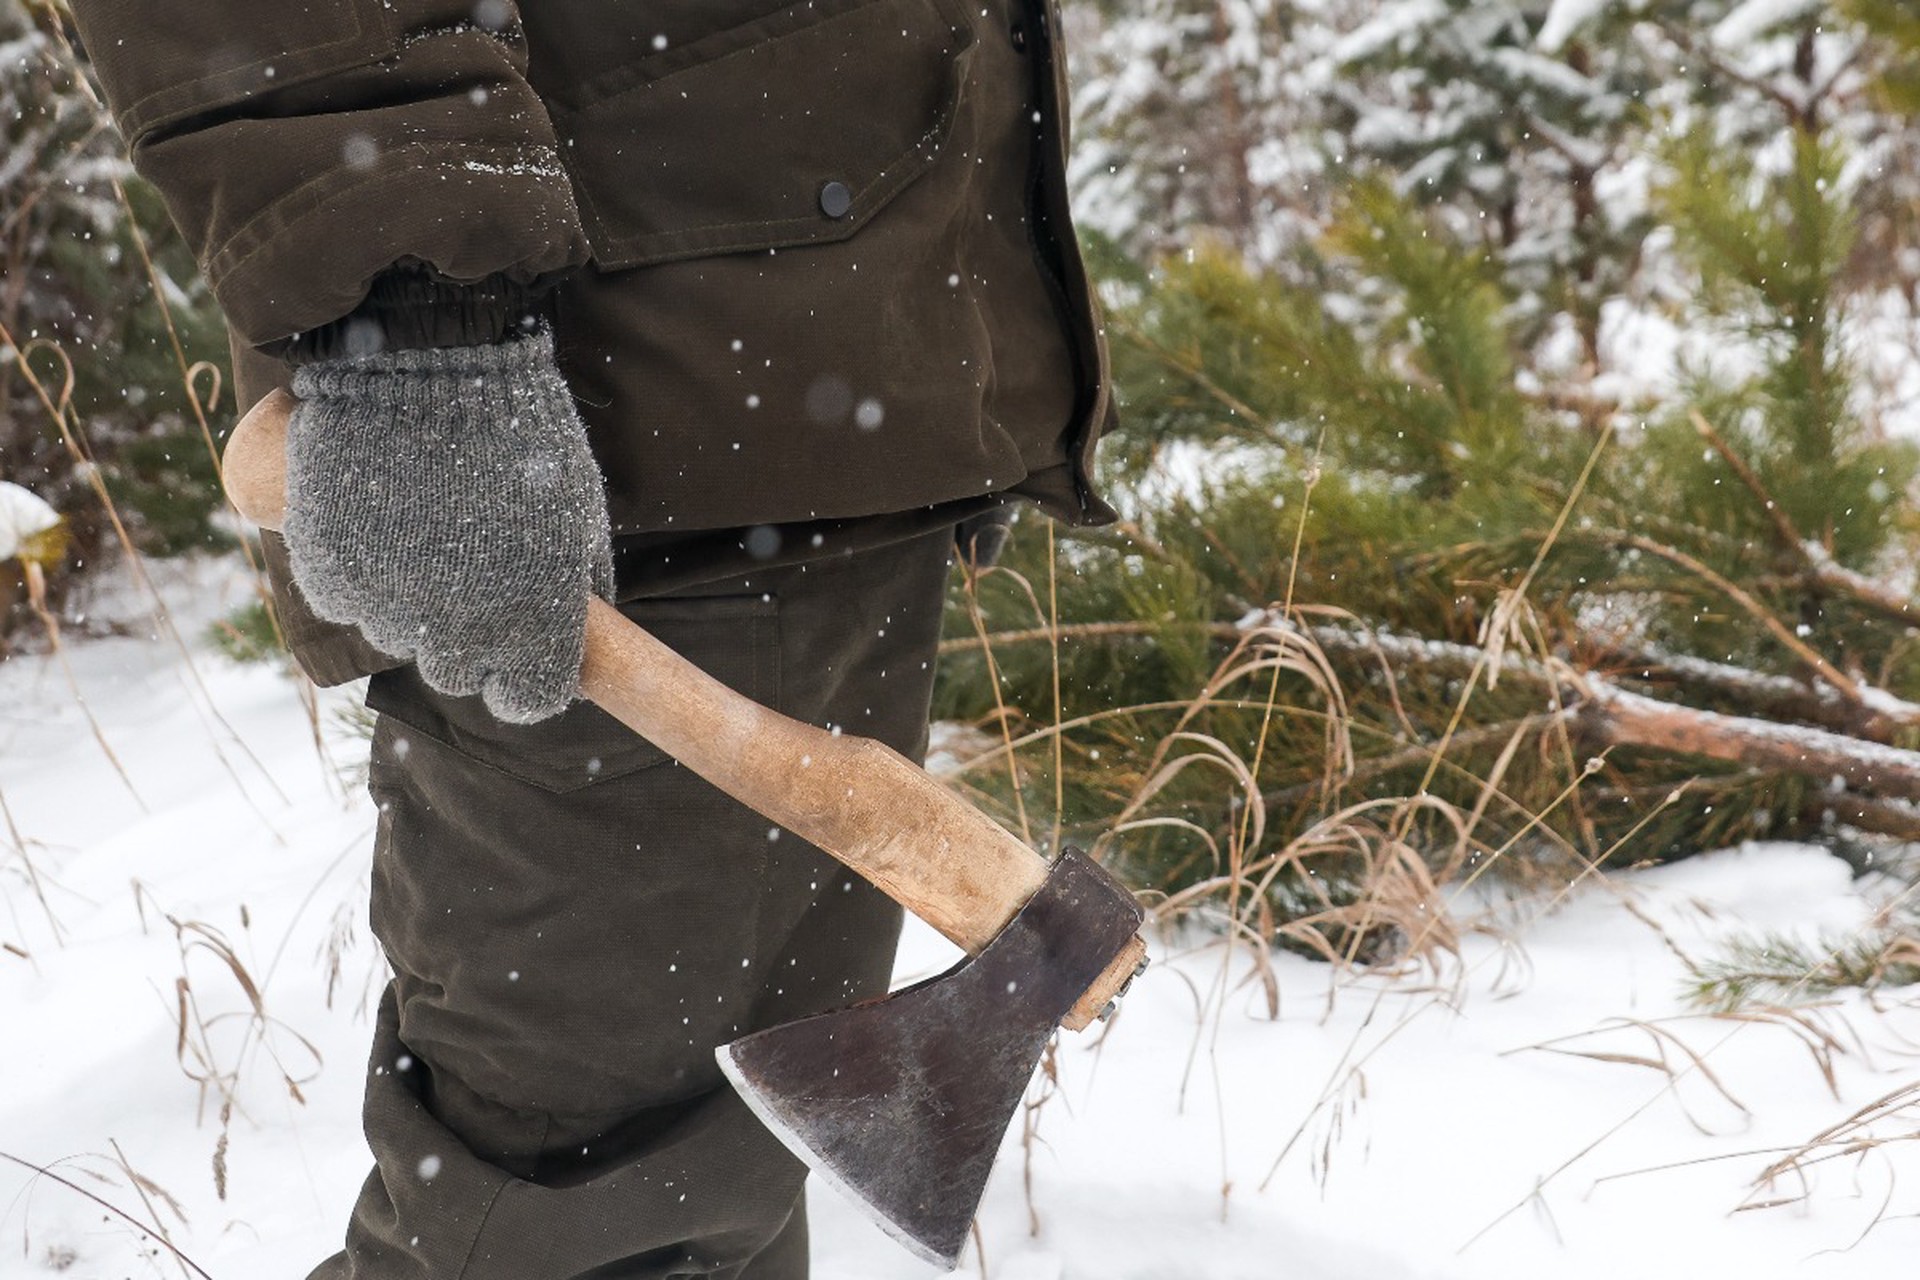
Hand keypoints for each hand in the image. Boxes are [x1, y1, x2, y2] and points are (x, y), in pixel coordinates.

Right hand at [282, 331, 613, 722]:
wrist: (429, 364)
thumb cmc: (518, 429)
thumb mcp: (576, 505)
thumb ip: (579, 577)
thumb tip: (592, 625)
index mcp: (532, 617)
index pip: (529, 699)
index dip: (525, 681)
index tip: (522, 661)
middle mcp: (458, 625)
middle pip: (456, 673)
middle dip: (465, 637)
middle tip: (467, 575)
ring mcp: (387, 599)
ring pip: (395, 632)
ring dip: (409, 598)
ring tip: (423, 524)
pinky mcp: (328, 567)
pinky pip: (345, 594)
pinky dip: (358, 568)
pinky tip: (377, 517)